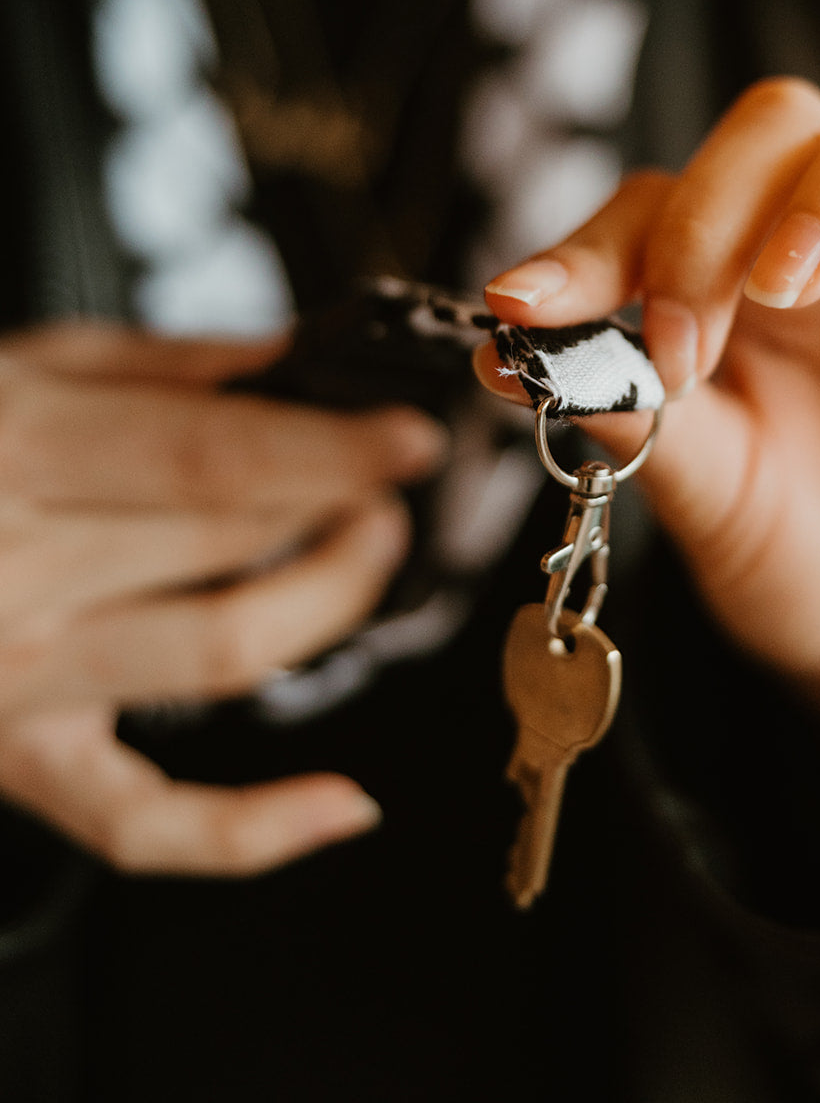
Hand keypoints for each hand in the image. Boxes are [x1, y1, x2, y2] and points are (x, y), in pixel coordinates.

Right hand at [0, 323, 443, 873]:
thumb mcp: (16, 367)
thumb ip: (156, 363)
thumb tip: (291, 358)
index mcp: (16, 453)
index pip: (210, 458)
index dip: (329, 447)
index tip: (410, 437)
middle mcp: (17, 572)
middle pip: (228, 545)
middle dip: (338, 505)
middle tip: (382, 478)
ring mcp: (22, 680)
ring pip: (218, 656)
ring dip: (329, 602)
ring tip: (365, 549)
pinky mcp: (23, 760)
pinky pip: (144, 825)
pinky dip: (253, 830)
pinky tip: (342, 802)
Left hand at [479, 78, 819, 746]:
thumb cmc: (805, 565)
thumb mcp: (710, 497)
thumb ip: (631, 417)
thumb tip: (502, 355)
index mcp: (744, 283)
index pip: (665, 198)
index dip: (592, 245)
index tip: (525, 309)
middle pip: (787, 126)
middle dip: (716, 210)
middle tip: (682, 337)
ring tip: (791, 281)